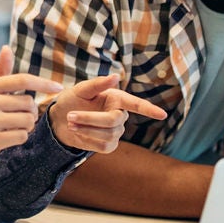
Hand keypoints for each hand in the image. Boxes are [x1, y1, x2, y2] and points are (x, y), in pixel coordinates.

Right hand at [0, 45, 62, 172]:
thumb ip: (0, 72)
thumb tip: (6, 48)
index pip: (22, 80)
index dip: (43, 83)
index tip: (59, 87)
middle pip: (29, 103)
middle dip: (30, 112)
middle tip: (17, 117)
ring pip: (28, 121)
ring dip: (26, 126)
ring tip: (11, 127)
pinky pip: (22, 136)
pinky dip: (20, 138)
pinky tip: (7, 137)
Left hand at [46, 75, 167, 153]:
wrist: (60, 120)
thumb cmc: (72, 100)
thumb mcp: (81, 89)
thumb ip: (97, 84)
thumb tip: (115, 76)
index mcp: (117, 99)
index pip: (136, 104)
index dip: (149, 110)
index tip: (163, 115)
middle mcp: (120, 115)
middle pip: (112, 121)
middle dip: (89, 119)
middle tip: (70, 116)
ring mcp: (116, 131)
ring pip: (107, 135)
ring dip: (85, 129)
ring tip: (71, 122)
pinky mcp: (109, 145)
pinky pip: (103, 146)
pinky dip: (87, 139)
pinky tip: (78, 132)